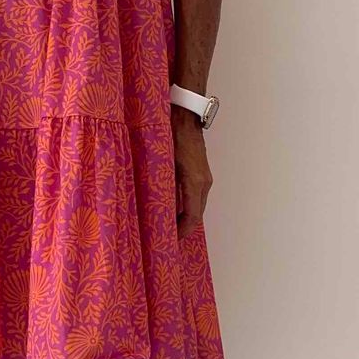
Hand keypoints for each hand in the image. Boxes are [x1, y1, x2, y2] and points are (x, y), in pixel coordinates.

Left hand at [171, 104, 211, 233]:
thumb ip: (160, 186)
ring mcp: (205, 178)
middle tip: (167, 235)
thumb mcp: (162, 164)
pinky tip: (172, 206)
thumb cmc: (171, 137)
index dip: (182, 232)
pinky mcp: (201, 173)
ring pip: (197, 205)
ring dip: (185, 216)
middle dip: (183, 227)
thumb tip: (153, 206)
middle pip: (197, 214)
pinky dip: (187, 205)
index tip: (170, 240)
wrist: (185, 118)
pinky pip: (196, 195)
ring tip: (168, 223)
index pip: (193, 217)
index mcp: (195, 183)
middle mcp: (204, 183)